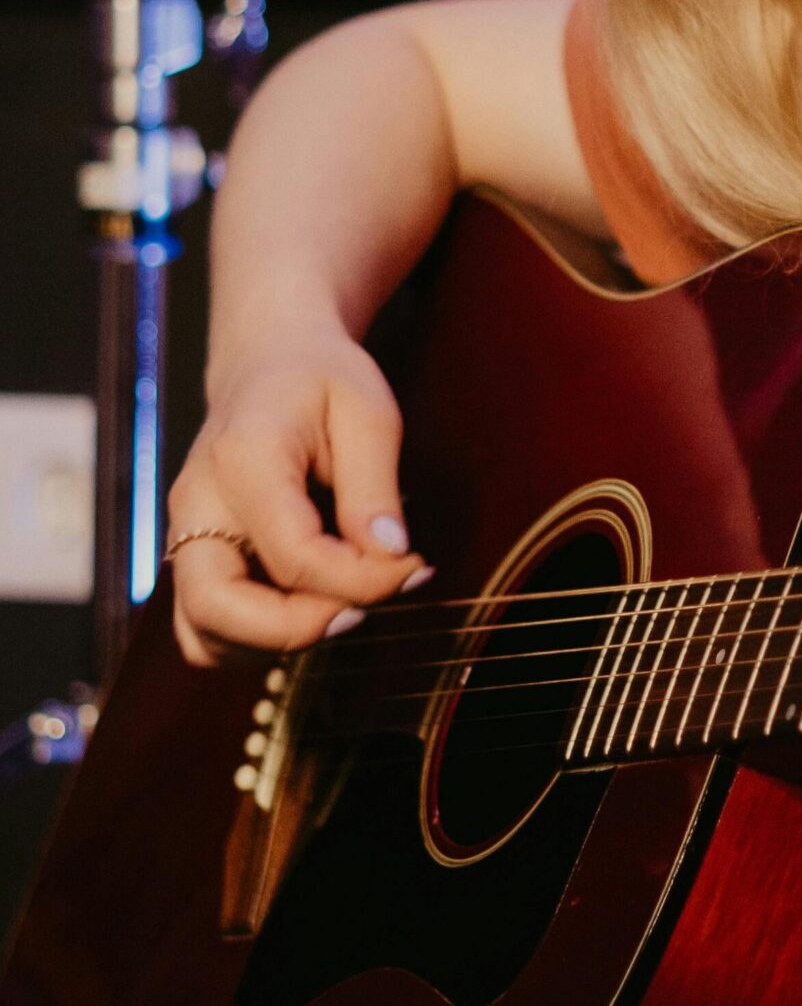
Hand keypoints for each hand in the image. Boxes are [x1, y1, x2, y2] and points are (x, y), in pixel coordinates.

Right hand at [167, 327, 429, 664]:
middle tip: (363, 611)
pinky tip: (311, 607)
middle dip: (297, 631)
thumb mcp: (368, 410)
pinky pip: (206, 631)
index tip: (413, 569)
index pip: (294, 556)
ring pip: (203, 634)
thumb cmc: (322, 381)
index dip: (361, 582)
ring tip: (341, 605)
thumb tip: (391, 556)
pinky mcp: (193, 559)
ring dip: (276, 644)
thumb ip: (375, 487)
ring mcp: (185, 536)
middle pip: (215, 609)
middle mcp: (196, 504)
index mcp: (242, 459)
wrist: (268, 361)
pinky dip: (256, 642)